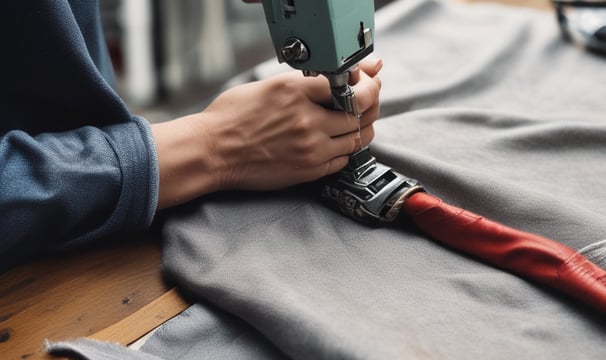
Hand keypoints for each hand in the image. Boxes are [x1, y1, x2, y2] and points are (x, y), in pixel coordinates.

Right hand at [152, 58, 381, 208]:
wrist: (212, 152)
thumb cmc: (230, 118)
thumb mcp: (266, 86)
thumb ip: (303, 84)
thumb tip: (331, 81)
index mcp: (295, 91)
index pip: (348, 85)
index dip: (362, 85)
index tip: (362, 85)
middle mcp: (307, 119)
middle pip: (359, 113)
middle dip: (367, 107)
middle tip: (364, 105)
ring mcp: (311, 147)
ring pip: (356, 138)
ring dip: (358, 130)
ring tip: (348, 125)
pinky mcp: (309, 170)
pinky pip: (342, 160)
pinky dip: (344, 150)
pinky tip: (334, 144)